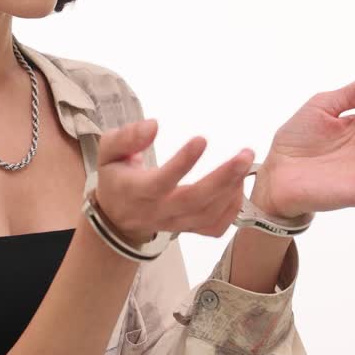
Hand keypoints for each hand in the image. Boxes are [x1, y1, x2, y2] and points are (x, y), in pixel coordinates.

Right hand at [93, 118, 253, 245]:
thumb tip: (154, 124)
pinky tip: (237, 186)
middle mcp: (159, 210)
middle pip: (195, 200)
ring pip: (209, 214)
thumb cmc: (116, 177)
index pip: (162, 180)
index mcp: (138, 190)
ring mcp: (176, 223)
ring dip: (232, 190)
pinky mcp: (189, 229)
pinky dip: (232, 209)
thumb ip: (126, 137)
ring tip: (244, 163)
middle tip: (245, 154)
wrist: (117, 218)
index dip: (183, 162)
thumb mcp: (108, 152)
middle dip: (223, 178)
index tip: (201, 139)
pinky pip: (215, 227)